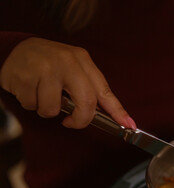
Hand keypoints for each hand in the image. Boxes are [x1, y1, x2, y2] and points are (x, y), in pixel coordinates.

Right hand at [0, 37, 135, 128]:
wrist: (16, 49)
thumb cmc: (50, 64)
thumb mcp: (73, 68)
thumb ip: (88, 89)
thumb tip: (108, 116)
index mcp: (82, 60)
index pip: (104, 90)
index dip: (118, 110)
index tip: (129, 125)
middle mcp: (66, 62)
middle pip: (86, 103)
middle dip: (80, 120)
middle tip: (71, 122)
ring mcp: (45, 68)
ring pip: (53, 109)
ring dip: (46, 109)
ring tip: (41, 93)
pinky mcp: (24, 76)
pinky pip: (32, 105)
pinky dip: (29, 103)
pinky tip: (28, 88)